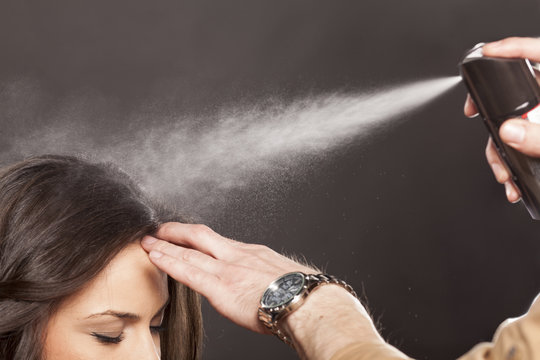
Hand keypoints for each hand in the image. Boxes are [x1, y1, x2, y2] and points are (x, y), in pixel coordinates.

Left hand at [140, 222, 316, 333]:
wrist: (309, 301)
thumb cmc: (303, 294)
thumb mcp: (285, 275)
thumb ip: (268, 275)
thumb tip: (268, 283)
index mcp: (252, 253)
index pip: (218, 242)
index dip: (199, 238)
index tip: (187, 236)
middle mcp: (237, 255)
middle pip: (200, 235)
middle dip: (177, 231)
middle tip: (159, 229)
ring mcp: (228, 269)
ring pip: (189, 251)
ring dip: (166, 245)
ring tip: (147, 241)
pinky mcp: (221, 287)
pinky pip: (189, 271)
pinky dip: (169, 262)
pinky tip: (154, 257)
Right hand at [464, 37, 539, 202]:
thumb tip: (509, 131)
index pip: (536, 54)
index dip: (509, 49)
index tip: (486, 52)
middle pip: (514, 97)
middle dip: (494, 122)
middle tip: (478, 121)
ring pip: (511, 128)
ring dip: (500, 155)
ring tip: (503, 176)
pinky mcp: (538, 142)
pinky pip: (519, 147)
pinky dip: (511, 165)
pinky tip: (511, 181)